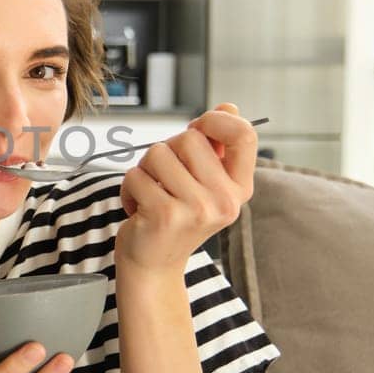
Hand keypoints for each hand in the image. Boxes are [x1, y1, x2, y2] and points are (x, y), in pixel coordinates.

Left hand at [115, 102, 257, 273]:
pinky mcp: (165, 215)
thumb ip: (216, 145)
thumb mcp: (204, 183)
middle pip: (190, 138)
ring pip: (158, 153)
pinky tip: (138, 209)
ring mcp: (196, 210)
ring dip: (144, 169)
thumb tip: (229, 106)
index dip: (216, 120)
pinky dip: (128, 187)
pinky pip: (136, 175)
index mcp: (239, 188)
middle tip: (164, 178)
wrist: (153, 265)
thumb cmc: (176, 215)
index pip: (244, 135)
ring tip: (151, 193)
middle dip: (167, 149)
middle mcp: (224, 200)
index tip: (197, 128)